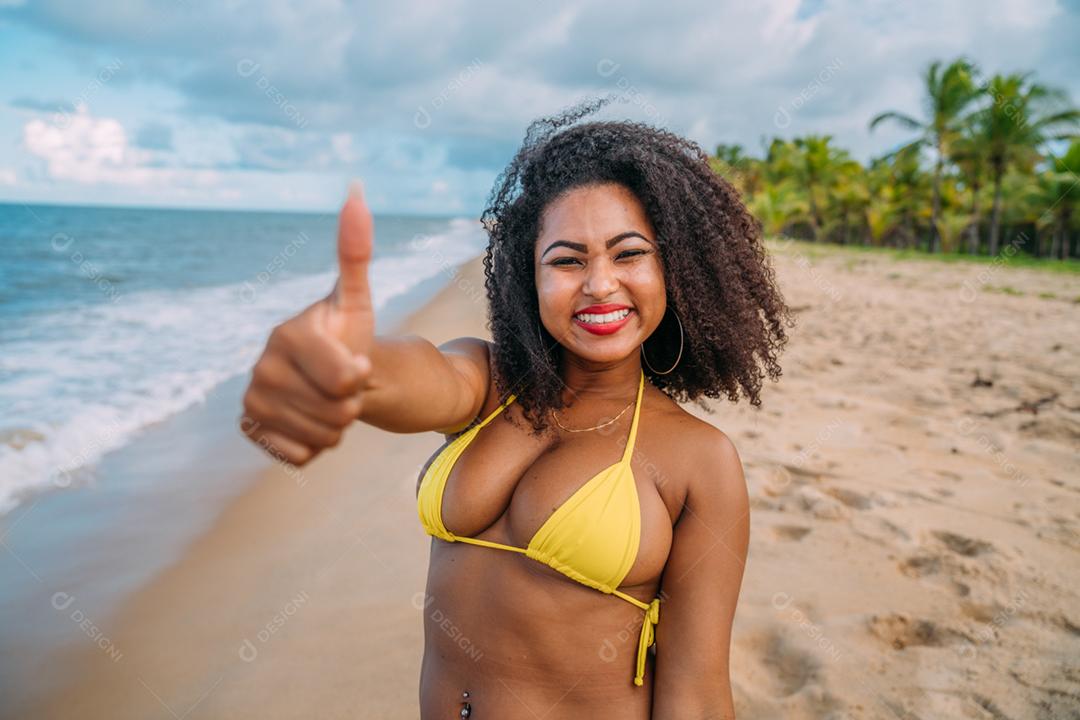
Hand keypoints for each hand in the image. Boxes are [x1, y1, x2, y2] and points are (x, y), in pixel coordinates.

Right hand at [240, 182, 375, 465]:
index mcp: (286, 334)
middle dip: (351, 403)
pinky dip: (317, 445)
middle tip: (342, 385)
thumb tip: (356, 190)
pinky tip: (310, 419)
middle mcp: (259, 367)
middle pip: (336, 412)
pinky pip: (302, 456)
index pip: (344, 379)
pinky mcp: (251, 431)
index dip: (360, 376)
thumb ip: (355, 251)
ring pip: (323, 436)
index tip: (356, 363)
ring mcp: (252, 401)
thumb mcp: (357, 299)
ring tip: (328, 400)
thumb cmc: (348, 335)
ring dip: (337, 425)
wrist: (330, 376)